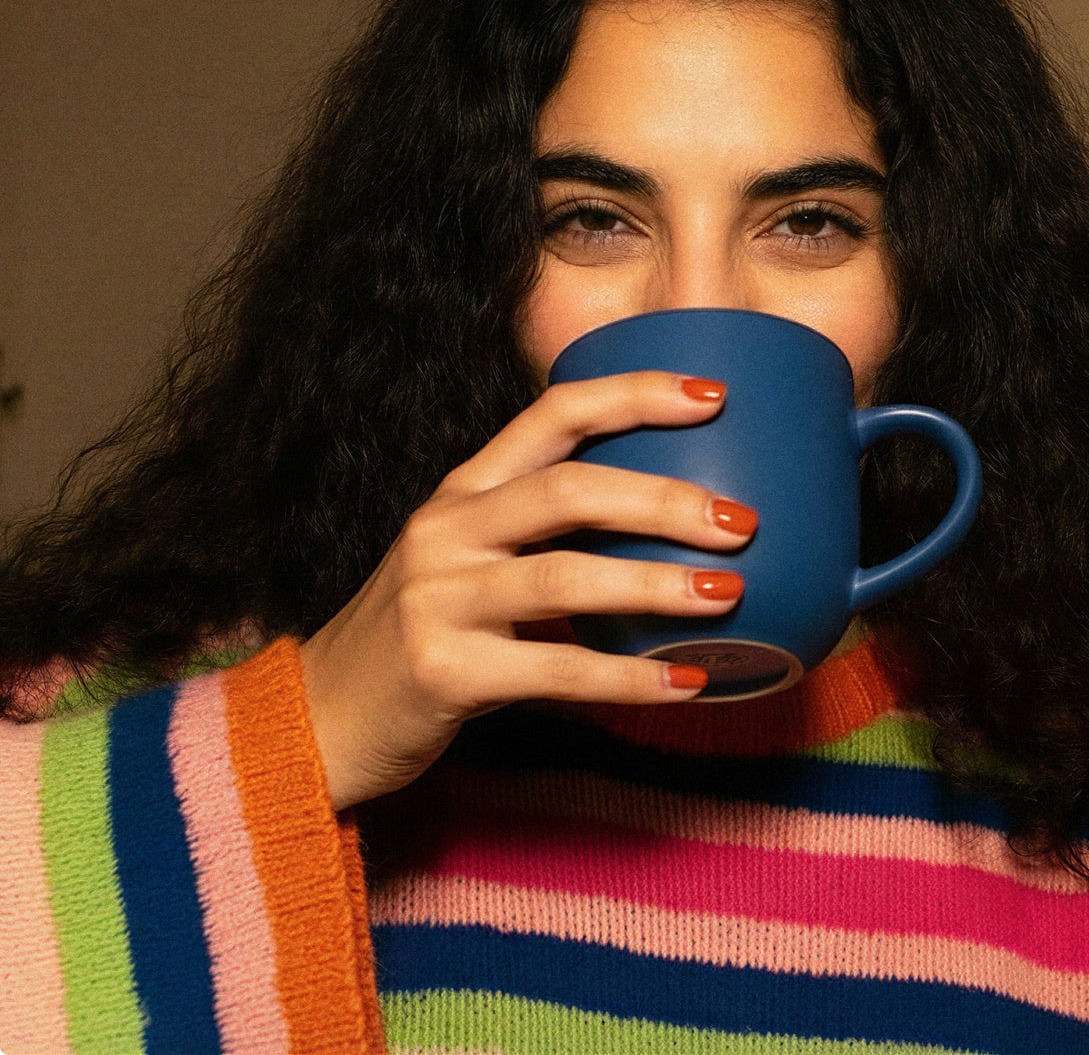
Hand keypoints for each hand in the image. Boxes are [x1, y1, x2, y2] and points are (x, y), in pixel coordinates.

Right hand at [299, 371, 756, 809]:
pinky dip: (629, 679)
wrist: (326, 713)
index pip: (554, 413)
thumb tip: (672, 531)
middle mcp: (447, 528)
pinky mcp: (443, 670)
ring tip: (729, 593)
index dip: (635, 395)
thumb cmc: (427, 632)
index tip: (714, 395)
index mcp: (464, 490)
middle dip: (663, 498)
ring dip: (655, 583)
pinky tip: (688, 682)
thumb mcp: (473, 561)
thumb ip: (547, 538)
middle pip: (568, 489)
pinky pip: (555, 672)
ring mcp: (438, 597)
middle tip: (741, 521)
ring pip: (563, 577)